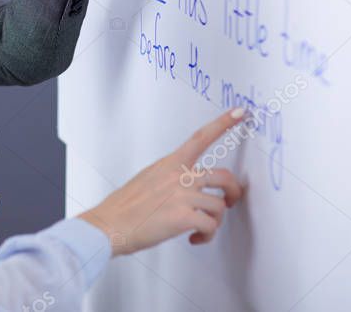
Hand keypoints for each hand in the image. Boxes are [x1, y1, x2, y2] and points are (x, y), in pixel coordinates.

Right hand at [79, 108, 246, 255]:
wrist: (110, 225)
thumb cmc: (124, 206)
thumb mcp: (147, 179)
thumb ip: (171, 177)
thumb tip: (187, 186)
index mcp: (169, 163)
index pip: (201, 138)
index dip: (223, 124)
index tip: (240, 113)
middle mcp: (178, 175)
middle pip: (224, 176)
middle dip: (233, 191)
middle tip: (230, 201)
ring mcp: (182, 195)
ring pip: (219, 206)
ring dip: (215, 221)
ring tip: (201, 229)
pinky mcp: (184, 216)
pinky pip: (210, 226)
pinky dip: (206, 236)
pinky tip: (194, 238)